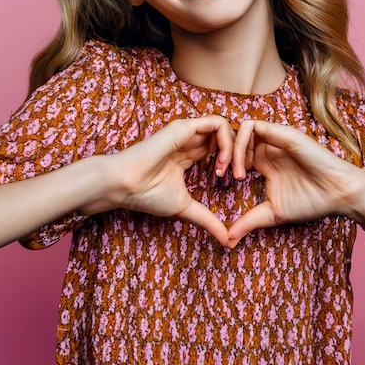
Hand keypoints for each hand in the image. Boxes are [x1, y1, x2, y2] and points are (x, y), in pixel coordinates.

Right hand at [100, 115, 233, 245]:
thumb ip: (208, 220)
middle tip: (239, 177)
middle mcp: (189, 139)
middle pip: (226, 136)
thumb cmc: (147, 195)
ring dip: (235, 148)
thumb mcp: (185, 208)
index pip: (220, 148)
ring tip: (230, 171)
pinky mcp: (183, 127)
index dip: (233, 162)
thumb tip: (228, 241)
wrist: (124, 185)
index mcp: (188, 154)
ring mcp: (187, 131)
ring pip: (224, 127)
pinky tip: (221, 163)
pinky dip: (227, 142)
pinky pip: (216, 123)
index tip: (234, 182)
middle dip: (240, 154)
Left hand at [227, 120, 364, 246]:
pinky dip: (240, 143)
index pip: (235, 153)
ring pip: (240, 130)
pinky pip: (252, 126)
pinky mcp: (281, 133)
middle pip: (233, 139)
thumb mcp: (272, 213)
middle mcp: (268, 148)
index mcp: (264, 162)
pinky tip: (243, 166)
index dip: (223, 164)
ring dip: (230, 149)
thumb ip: (249, 221)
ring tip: (233, 173)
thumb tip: (227, 240)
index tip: (219, 182)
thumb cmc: (310, 202)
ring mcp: (274, 139)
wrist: (337, 193)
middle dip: (221, 155)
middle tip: (219, 175)